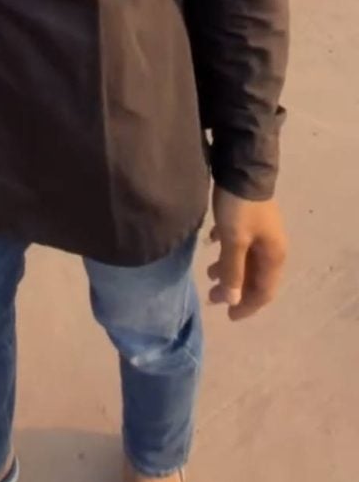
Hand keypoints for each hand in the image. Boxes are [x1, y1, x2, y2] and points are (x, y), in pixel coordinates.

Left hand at [208, 186, 286, 320]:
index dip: (246, 306)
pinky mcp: (250, 217)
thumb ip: (233, 271)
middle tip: (212, 297)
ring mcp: (262, 231)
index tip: (227, 316)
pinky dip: (227, 249)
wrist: (243, 166)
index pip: (264, 292)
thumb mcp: (235, 240)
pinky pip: (239, 242)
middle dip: (234, 289)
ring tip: (208, 272)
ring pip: (246, 259)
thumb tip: (232, 300)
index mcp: (273, 255)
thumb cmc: (239, 207)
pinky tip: (212, 243)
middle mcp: (271, 246)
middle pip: (254, 277)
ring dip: (229, 269)